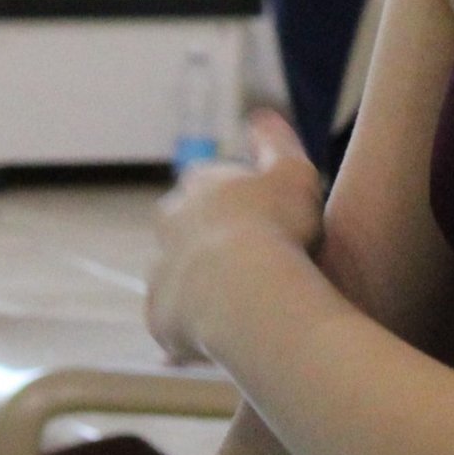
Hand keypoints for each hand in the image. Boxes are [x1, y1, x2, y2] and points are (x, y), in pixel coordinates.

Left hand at [146, 111, 324, 362]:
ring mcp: (160, 272)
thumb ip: (276, 142)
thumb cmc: (279, 229)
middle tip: (248, 262)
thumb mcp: (294, 172)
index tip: (263, 218)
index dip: (236, 200)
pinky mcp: (159, 317)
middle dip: (206, 240)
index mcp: (198, 187)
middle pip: (182, 228)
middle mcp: (169, 224)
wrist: (250, 294)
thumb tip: (260, 116)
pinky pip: (174, 324)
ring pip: (178, 277)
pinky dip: (192, 329)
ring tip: (241, 307)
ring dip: (200, 287)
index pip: (207, 183)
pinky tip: (224, 338)